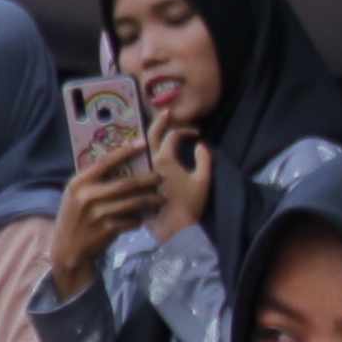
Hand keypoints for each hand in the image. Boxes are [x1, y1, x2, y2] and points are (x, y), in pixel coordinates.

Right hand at [45, 128, 165, 294]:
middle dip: (148, 179)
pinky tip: (143, 218)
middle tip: (161, 177)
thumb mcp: (75, 196)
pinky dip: (139, 219)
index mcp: (78, 183)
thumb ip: (92, 181)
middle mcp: (87, 197)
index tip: (144, 143)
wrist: (67, 250)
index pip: (105, 162)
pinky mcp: (107, 230)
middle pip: (126, 183)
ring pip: (134, 202)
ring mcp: (98, 214)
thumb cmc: (75, 218)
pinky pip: (132, 220)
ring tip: (160, 198)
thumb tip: (121, 163)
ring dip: (150, 200)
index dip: (126, 151)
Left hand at [143, 119, 215, 245]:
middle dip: (160, 122)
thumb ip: (204, 159)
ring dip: (149, 137)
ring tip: (157, 129)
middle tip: (166, 112)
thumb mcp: (203, 181)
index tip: (196, 134)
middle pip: (150, 136)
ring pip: (141, 149)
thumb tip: (200, 145)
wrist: (173, 229)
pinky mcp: (139, 183)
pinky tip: (148, 151)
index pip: (173, 135)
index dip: (186, 130)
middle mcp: (149, 163)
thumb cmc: (190, 205)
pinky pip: (138, 164)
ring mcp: (142, 173)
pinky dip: (143, 154)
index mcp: (164, 160)